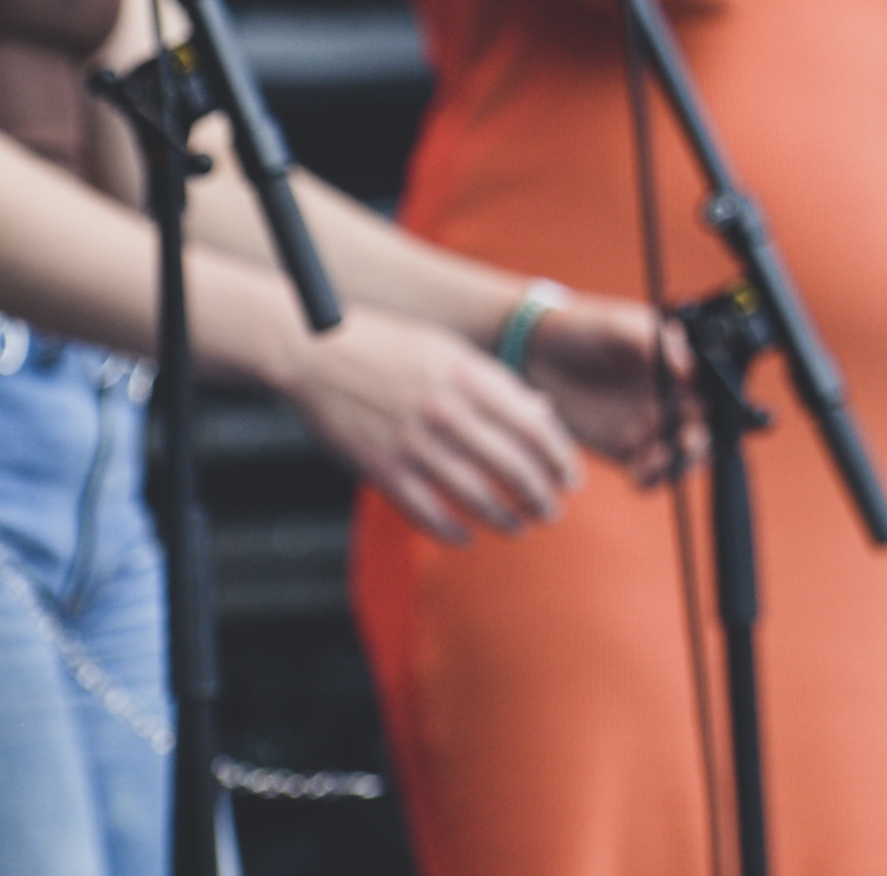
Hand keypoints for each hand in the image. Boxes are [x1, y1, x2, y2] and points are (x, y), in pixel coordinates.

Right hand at [284, 311, 585, 542]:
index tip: (571, 478)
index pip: (534, 426)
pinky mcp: (381, 470)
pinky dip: (451, 532)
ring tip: (520, 527)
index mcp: (470, 376)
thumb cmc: (388, 347)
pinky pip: (427, 513)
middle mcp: (447, 412)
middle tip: (552, 511)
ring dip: (505, 519)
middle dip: (540, 496)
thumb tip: (543, 412)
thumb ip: (497, 384)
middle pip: (513, 467)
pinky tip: (466, 538)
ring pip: (476, 496)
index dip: (559, 458)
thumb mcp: (450, 351)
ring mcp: (414, 443)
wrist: (315, 352)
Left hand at [523, 291, 699, 483]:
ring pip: (680, 456)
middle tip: (687, 439)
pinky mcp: (622, 448)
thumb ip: (657, 344)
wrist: (536, 350)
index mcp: (678, 367)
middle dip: (703, 439)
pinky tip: (642, 469)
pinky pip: (646, 472)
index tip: (706, 412)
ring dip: (681, 463)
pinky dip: (652, 477)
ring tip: (664, 457)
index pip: (713, 392)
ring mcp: (647, 425)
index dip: (719, 406)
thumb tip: (690, 369)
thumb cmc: (584, 327)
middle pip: (704, 428)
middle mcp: (669, 399)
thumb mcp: (621, 326)